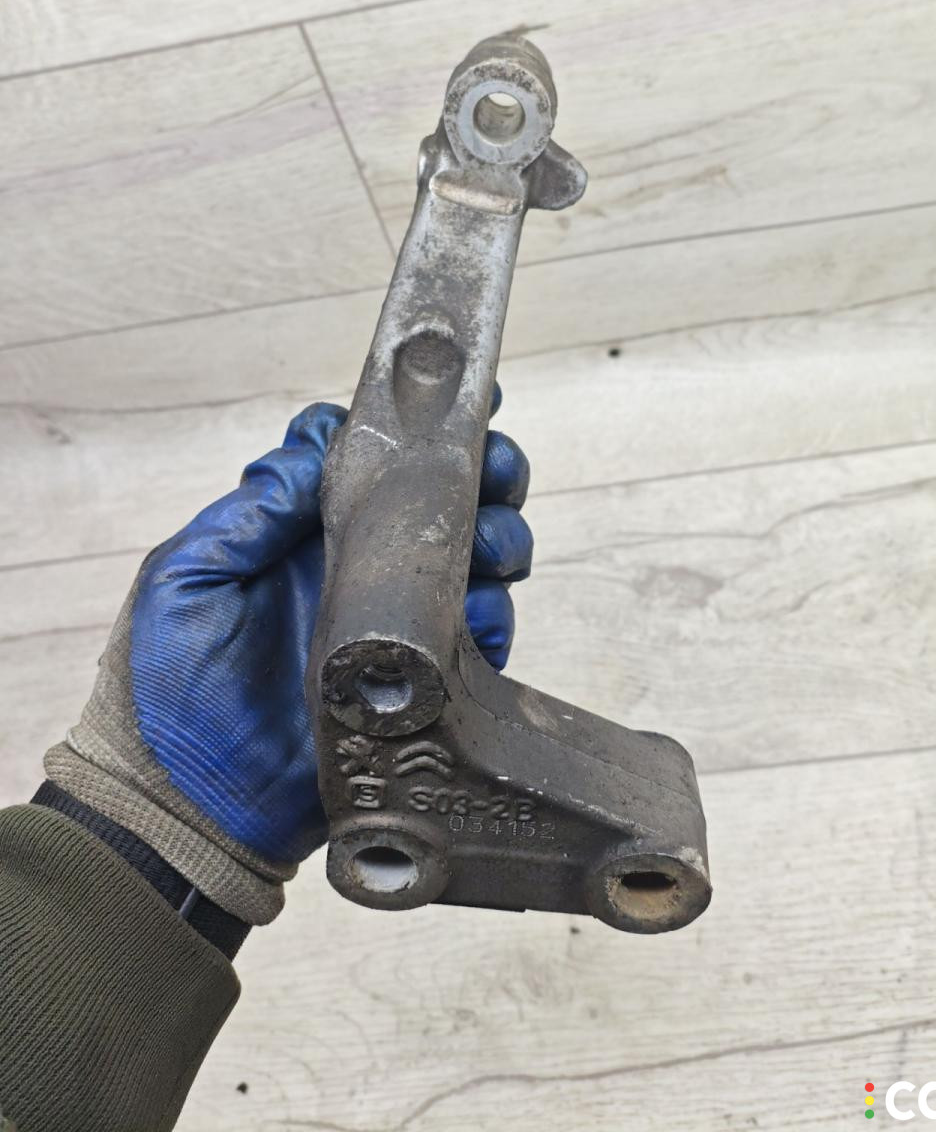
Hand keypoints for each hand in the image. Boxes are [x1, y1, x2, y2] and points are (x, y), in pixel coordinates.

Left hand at [44, 396, 532, 919]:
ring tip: (495, 537)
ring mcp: (391, 625)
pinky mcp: (420, 683)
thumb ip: (251, 511)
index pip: (366, 461)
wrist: (186, 806)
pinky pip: (477, 639)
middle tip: (494, 464)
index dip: (411, 427)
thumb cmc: (165, 689)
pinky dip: (495, 616)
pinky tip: (488, 605)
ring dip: (497, 535)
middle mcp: (354, 568)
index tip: (447, 403)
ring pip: (470, 559)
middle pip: (437, 501)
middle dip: (478, 472)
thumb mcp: (186, 579)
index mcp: (301, 532)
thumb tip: (315, 444)